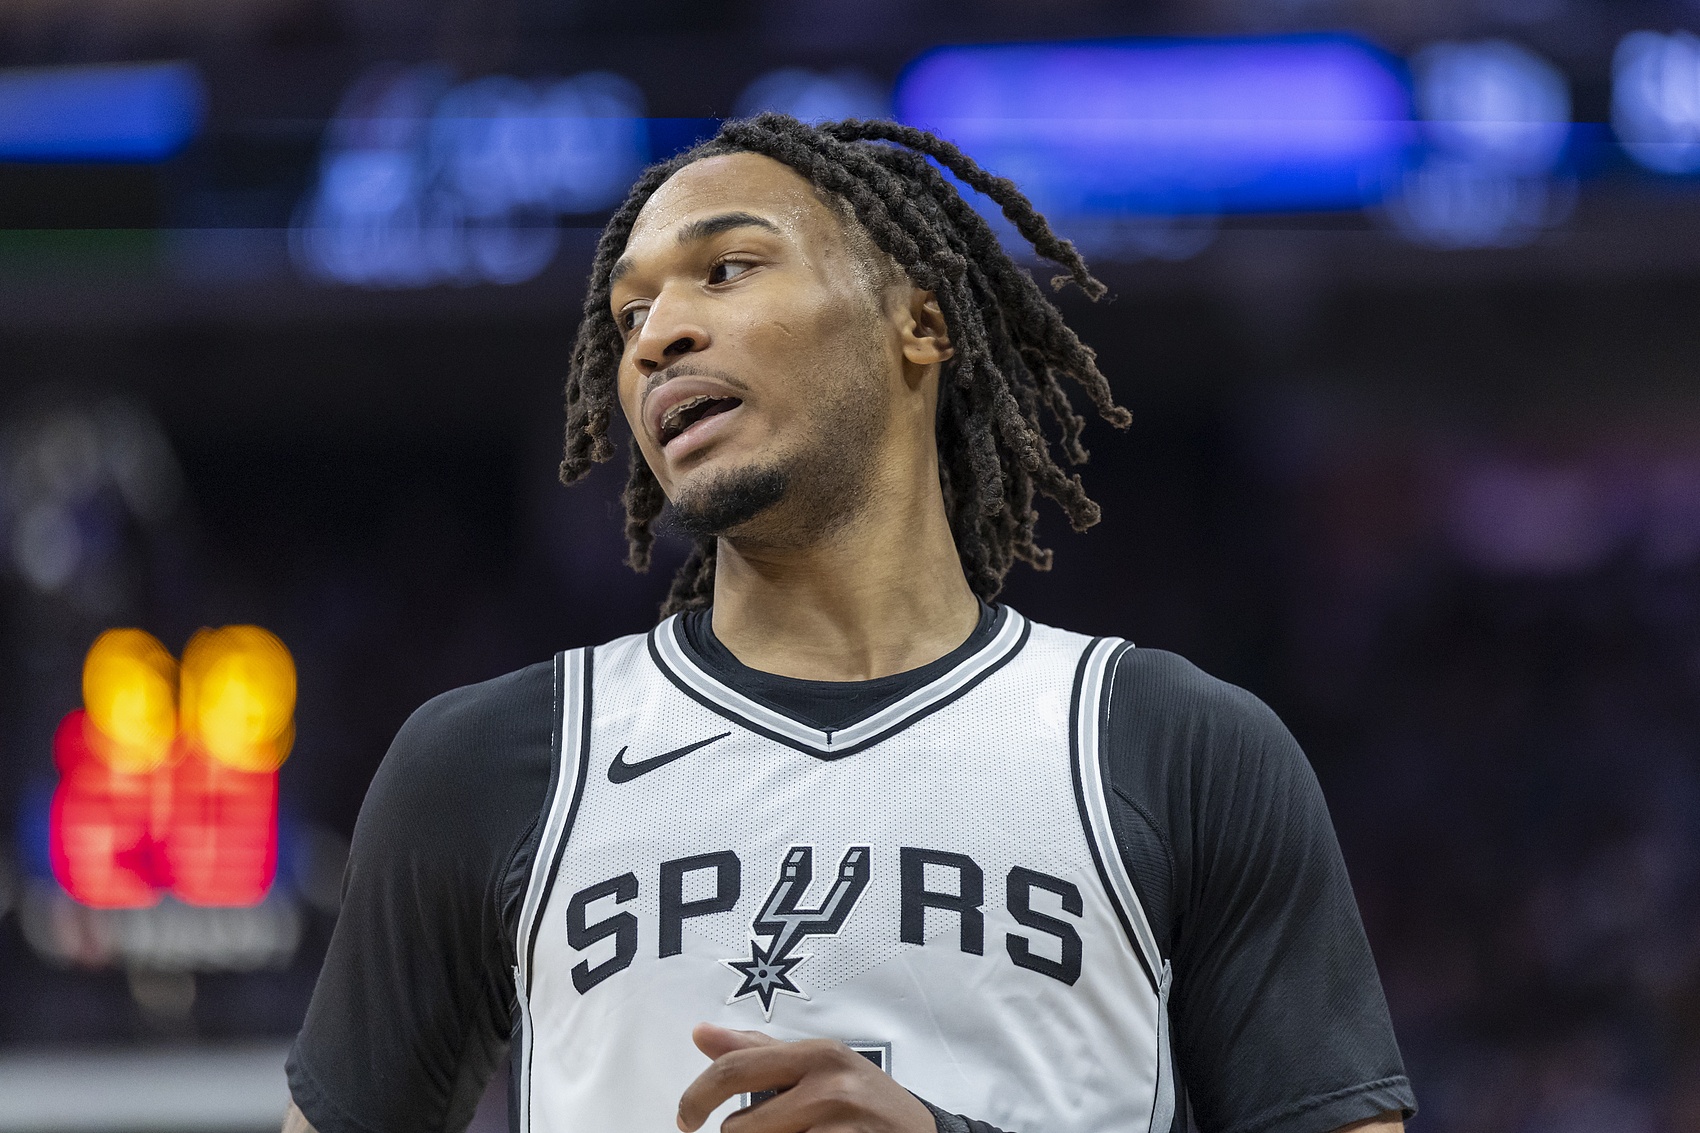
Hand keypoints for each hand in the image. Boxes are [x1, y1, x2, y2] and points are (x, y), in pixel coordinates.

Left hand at [676, 1023, 935, 1132]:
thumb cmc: (864, 1103)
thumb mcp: (819, 1068)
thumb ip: (759, 1053)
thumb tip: (701, 1033)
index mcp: (817, 1055)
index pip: (734, 1070)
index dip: (696, 1098)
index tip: (685, 1120)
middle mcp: (830, 1085)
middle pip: (739, 1128)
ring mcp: (841, 1125)